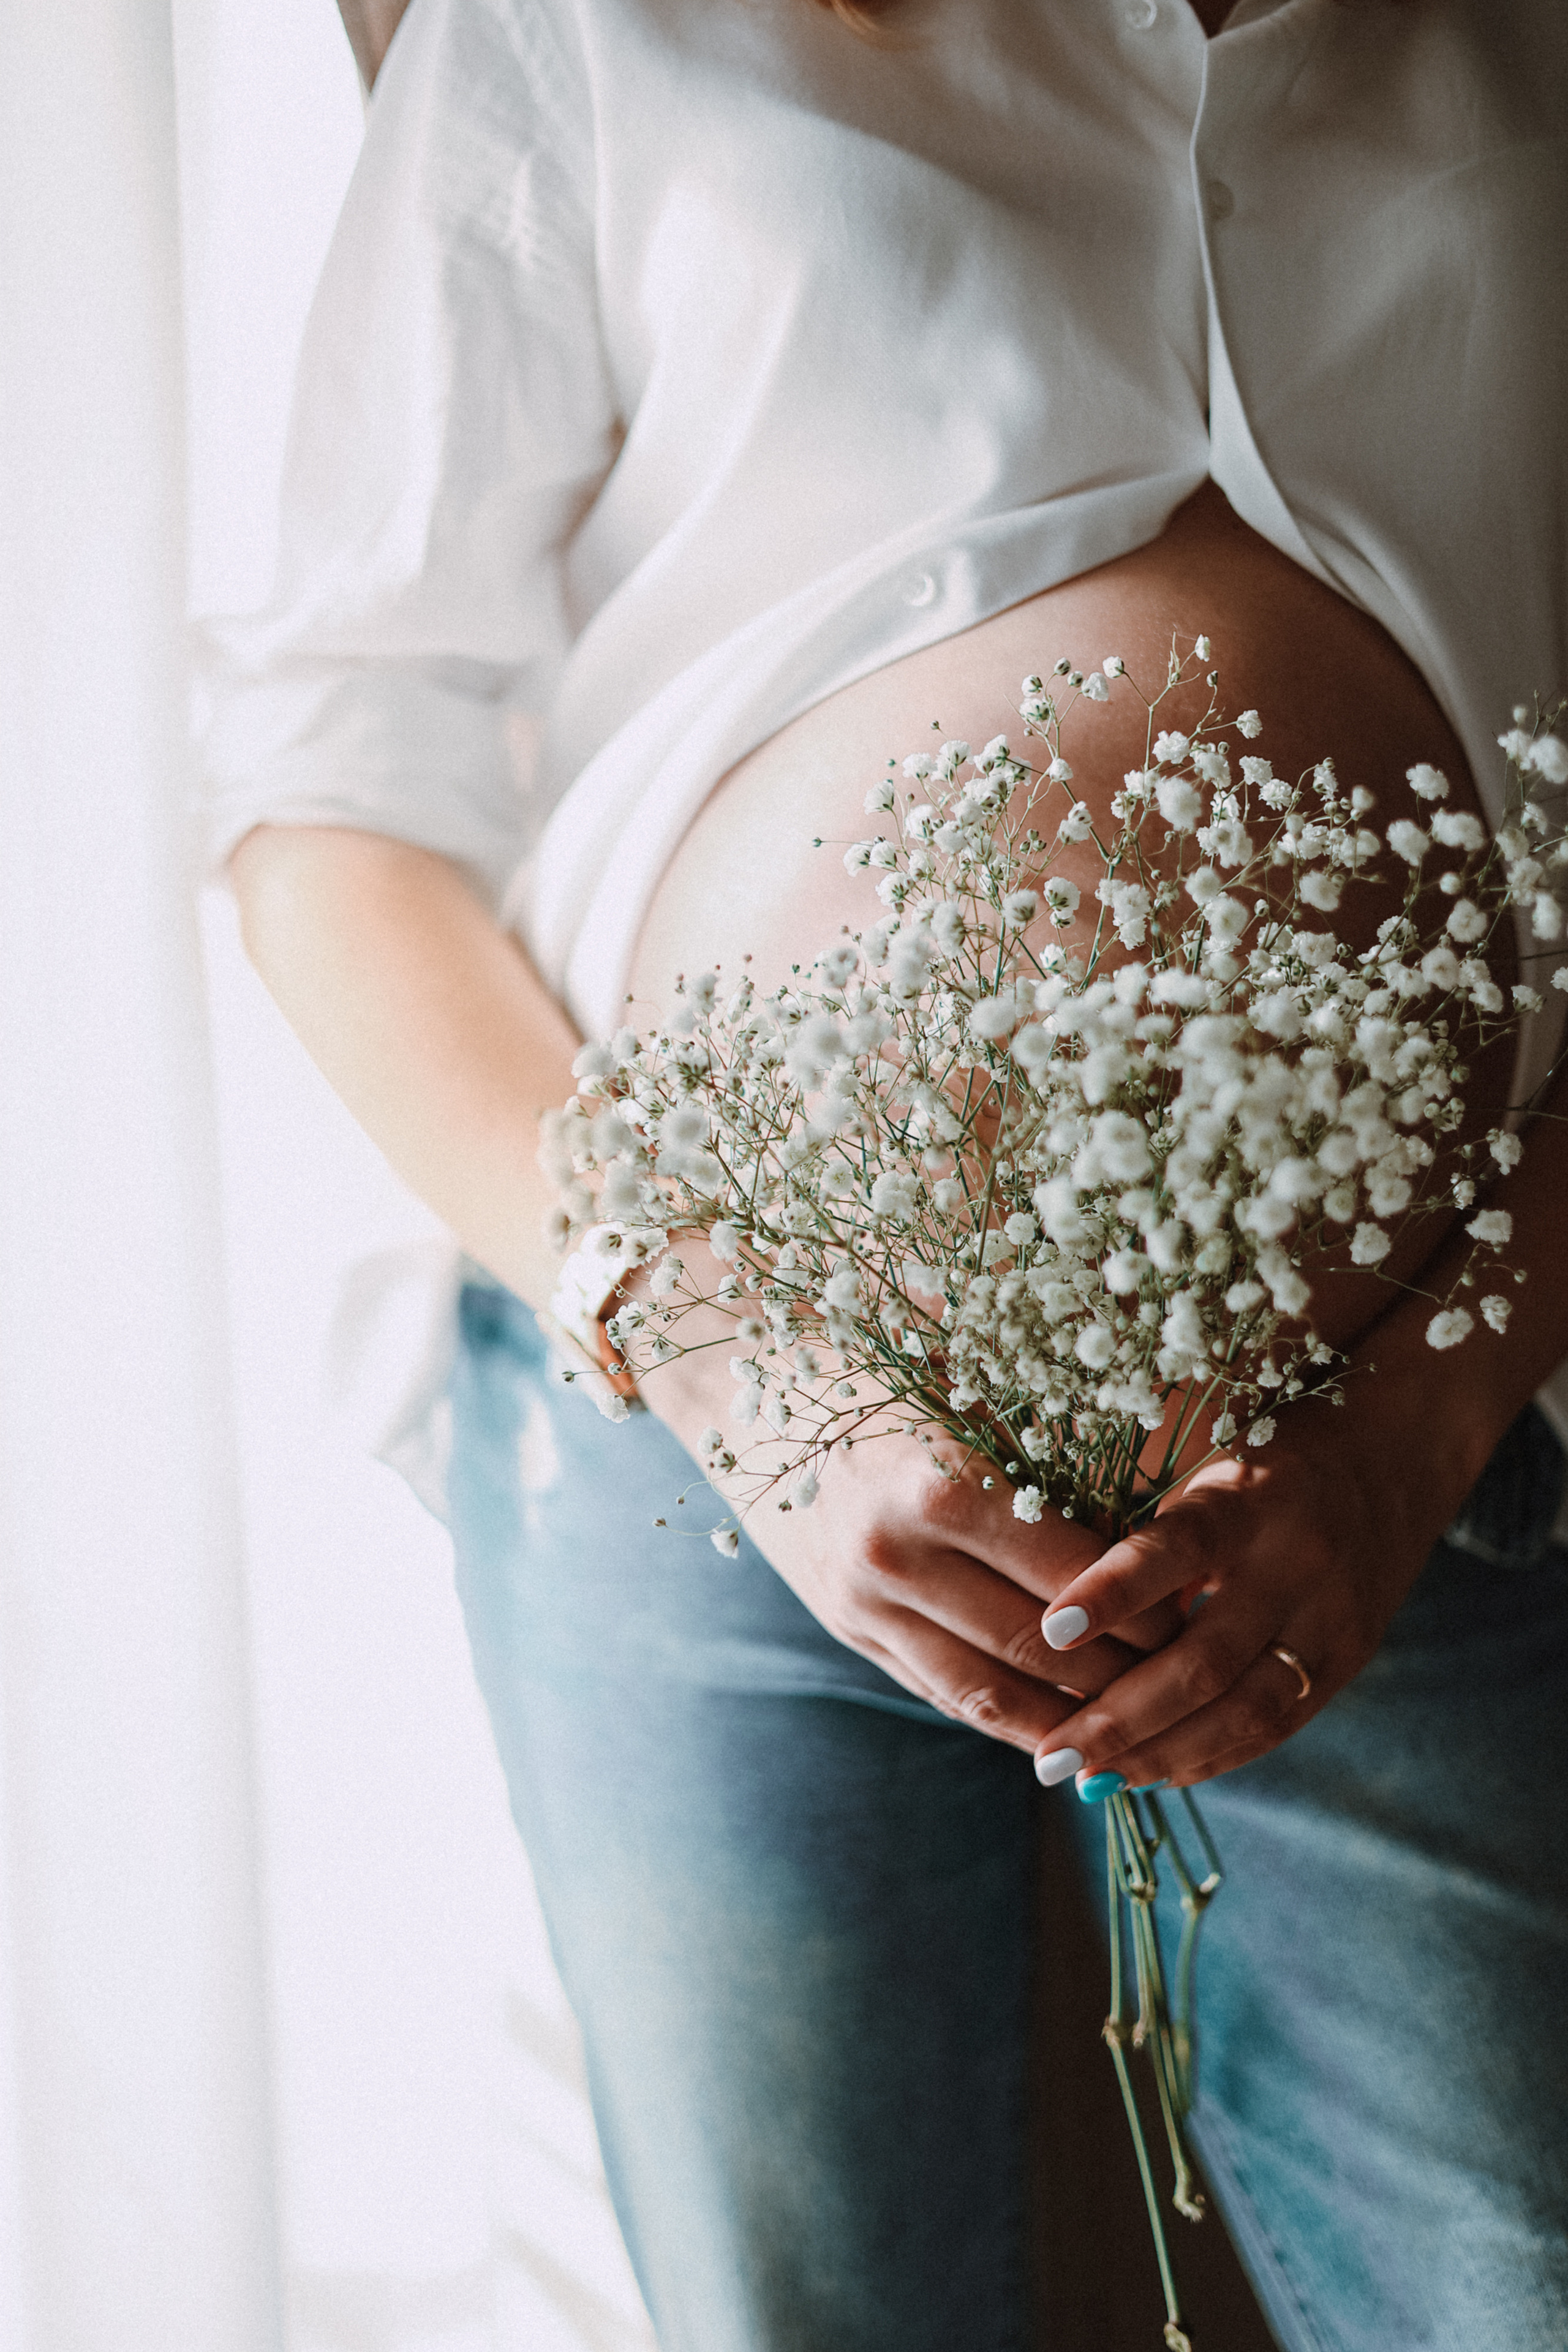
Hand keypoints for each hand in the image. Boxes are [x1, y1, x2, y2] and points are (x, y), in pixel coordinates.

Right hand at [737, 1417, 1182, 1751]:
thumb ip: (1052, 1440)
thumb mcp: (968, 1382)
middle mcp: (897, 1557)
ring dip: (1070, 1720)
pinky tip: (1065, 1729)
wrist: (748, 1396)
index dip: (1143, 1602)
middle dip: (1122, 1671)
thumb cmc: (882, 1366)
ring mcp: (865, 1605)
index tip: (1198, 1604)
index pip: (1069, 1572)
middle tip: (1187, 1672)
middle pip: (1036, 1645)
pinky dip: (1009, 1721)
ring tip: (1140, 1723)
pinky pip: (944, 1695)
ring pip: (989, 1693)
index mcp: (940, 1486)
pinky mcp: (851, 1632)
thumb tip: (1159, 1498)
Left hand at [1029, 1397, 1444, 1791]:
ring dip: (1161, 1755)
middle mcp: (1296, 1564)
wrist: (1393, 1457)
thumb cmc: (1263, 1462)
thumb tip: (1062, 1623)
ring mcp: (1330, 1621)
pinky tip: (1151, 1773)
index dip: (1112, 1591)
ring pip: (1245, 1711)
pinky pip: (1275, 1727)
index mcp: (1250, 1500)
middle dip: (1122, 1717)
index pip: (1178, 1548)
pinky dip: (1209, 1757)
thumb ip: (1149, 1539)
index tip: (1049, 1630)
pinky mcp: (1347, 1660)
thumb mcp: (1205, 1471)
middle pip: (1208, 1660)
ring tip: (1090, 1778)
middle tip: (1050, 1755)